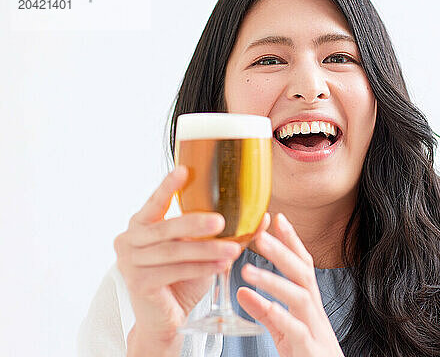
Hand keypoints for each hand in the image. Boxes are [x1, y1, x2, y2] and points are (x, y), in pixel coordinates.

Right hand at [114, 166, 246, 353]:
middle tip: (221, 220)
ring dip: (206, 250)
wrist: (164, 320)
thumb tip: (261, 216)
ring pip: (174, 251)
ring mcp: (129, 262)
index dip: (168, 186)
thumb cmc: (180, 280)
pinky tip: (222, 265)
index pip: (155, 202)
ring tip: (233, 249)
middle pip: (166, 228)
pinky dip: (201, 268)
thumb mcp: (200, 251)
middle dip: (195, 223)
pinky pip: (174, 271)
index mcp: (140, 225)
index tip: (185, 170)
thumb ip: (222, 233)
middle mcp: (128, 240)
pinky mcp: (138, 283)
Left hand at [237, 213, 343, 356]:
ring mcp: (315, 330)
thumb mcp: (284, 332)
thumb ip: (266, 312)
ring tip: (247, 269)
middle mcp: (315, 313)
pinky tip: (263, 303)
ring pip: (301, 297)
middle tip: (260, 234)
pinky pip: (296, 330)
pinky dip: (280, 315)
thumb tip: (242, 292)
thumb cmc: (309, 356)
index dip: (292, 242)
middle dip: (283, 251)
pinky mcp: (310, 350)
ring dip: (275, 280)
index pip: (303, 266)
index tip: (278, 217)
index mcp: (309, 306)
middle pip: (303, 274)